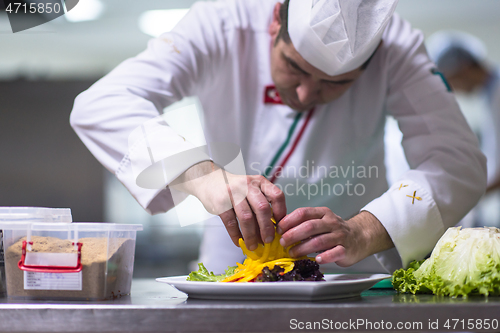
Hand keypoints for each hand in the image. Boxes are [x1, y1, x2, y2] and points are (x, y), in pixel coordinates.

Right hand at [171, 162, 285, 250]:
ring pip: (246, 217)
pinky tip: (239, 242)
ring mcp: (233, 193)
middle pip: (262, 208)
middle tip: (268, 241)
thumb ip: (262, 203)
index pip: (277, 196)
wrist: (209, 179)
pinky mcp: (220, 203)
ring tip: (253, 245)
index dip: (281, 213)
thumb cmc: (234, 188)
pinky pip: (231, 222)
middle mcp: (247, 185)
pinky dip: (236, 235)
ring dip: (251, 235)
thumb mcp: (251, 188)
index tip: (280, 226)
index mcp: (259, 182)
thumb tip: (273, 228)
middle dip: (266, 228)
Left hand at [277, 208, 393, 265]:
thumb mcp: (319, 221)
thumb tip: (280, 229)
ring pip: (319, 241)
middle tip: (283, 242)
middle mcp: (331, 222)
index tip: (279, 230)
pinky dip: (325, 256)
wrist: (360, 236)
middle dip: (293, 235)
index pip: (303, 213)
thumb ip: (303, 224)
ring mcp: (340, 236)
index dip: (289, 221)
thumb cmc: (334, 230)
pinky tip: (317, 259)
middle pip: (309, 226)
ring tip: (293, 253)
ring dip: (303, 248)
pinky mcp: (346, 249)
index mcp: (322, 213)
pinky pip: (335, 252)